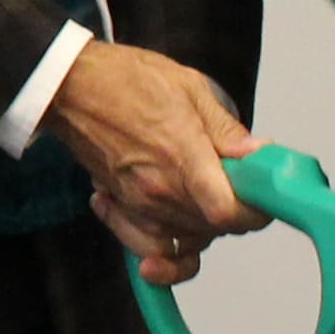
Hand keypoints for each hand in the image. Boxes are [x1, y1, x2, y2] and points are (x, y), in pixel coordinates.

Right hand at [37, 42, 263, 287]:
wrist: (70, 87)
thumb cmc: (124, 80)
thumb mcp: (188, 88)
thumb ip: (226, 129)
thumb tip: (257, 154)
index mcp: (183, 157)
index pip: (230, 213)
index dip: (256, 212)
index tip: (264, 197)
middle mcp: (160, 190)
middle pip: (215, 230)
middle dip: (236, 213)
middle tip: (239, 184)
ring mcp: (139, 204)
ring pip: (187, 242)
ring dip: (205, 228)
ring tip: (206, 198)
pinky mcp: (122, 209)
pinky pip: (151, 248)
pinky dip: (166, 253)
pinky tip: (173, 230)